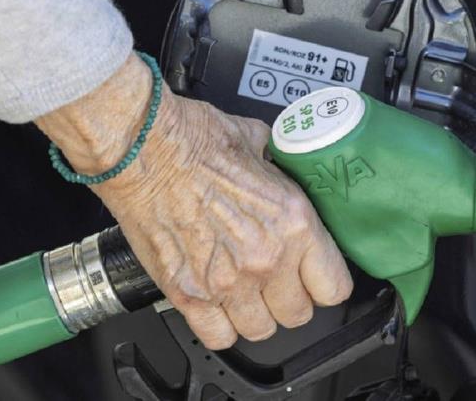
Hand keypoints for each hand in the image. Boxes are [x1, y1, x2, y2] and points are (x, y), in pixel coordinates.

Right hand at [36, 54, 352, 348]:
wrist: (141, 147)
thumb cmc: (193, 139)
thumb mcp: (259, 144)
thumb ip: (279, 166)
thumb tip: (285, 165)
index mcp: (294, 222)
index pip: (335, 286)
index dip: (325, 282)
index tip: (317, 277)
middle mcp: (266, 258)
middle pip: (299, 314)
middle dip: (291, 298)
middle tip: (279, 282)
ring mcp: (227, 281)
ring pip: (262, 331)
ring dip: (257, 314)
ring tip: (248, 294)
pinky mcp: (188, 293)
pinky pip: (218, 337)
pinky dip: (220, 326)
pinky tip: (219, 305)